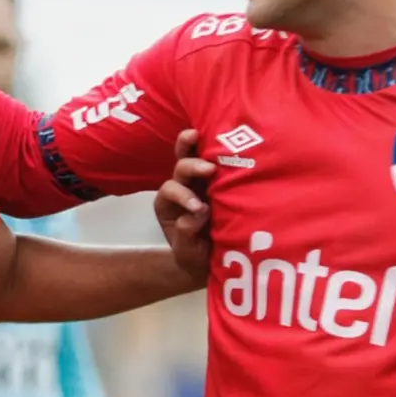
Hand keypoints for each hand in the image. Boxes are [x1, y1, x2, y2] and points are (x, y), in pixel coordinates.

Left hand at [155, 129, 214, 284]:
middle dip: (191, 166)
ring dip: (194, 145)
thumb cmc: (196, 257)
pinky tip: (228, 141)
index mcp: (168, 205)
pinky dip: (218, 150)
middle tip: (209, 169)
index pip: (169, 191)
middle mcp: (182, 189)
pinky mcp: (220, 181)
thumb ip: (187, 234)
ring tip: (199, 135)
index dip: (182, 195)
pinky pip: (216, 161)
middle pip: (180, 169)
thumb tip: (196, 213)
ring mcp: (200, 182)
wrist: (215, 261)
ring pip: (192, 156)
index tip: (198, 206)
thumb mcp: (188, 252)